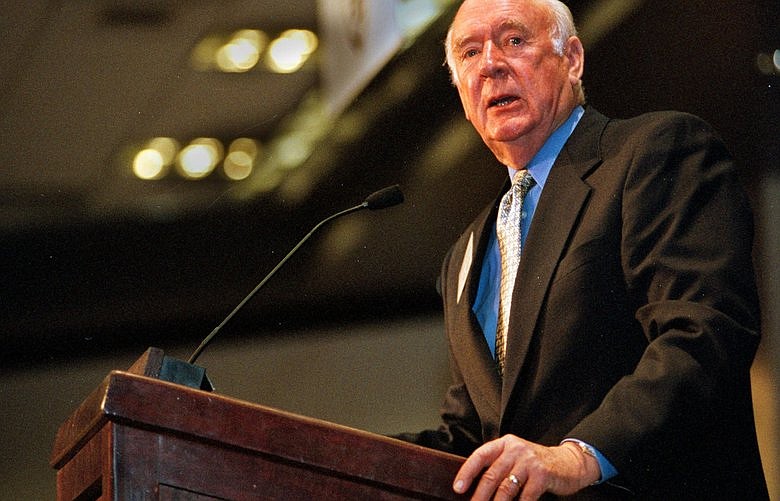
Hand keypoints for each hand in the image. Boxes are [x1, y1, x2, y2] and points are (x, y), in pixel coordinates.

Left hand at [452, 435, 599, 499]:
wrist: (568, 462)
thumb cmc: (536, 463)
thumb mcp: (515, 457)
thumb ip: (498, 466)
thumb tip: (475, 487)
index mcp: (505, 444)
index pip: (480, 455)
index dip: (467, 472)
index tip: (458, 487)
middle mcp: (516, 449)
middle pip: (492, 475)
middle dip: (479, 495)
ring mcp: (529, 461)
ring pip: (506, 488)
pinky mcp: (542, 475)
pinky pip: (525, 497)